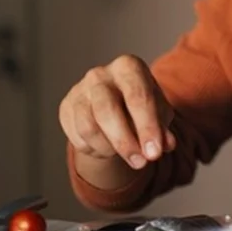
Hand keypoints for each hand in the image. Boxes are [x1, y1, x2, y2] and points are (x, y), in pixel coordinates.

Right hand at [59, 55, 175, 169]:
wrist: (115, 103)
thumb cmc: (142, 106)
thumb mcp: (159, 114)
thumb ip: (163, 129)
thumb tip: (165, 144)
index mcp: (128, 67)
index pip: (137, 96)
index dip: (147, 127)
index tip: (154, 153)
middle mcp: (100, 74)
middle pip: (107, 111)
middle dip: (125, 142)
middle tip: (140, 163)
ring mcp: (79, 90)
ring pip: (89, 127)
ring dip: (109, 149)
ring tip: (126, 153)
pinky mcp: (66, 108)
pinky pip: (77, 137)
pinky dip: (95, 150)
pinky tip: (108, 147)